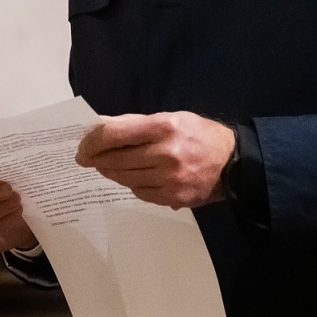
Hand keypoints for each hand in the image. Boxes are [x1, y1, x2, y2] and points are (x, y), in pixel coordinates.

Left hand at [75, 112, 232, 209]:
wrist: (233, 162)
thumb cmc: (198, 134)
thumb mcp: (170, 118)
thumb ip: (135, 123)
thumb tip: (100, 126)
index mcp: (164, 127)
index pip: (114, 134)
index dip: (92, 141)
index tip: (82, 147)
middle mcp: (166, 153)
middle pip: (116, 159)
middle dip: (96, 159)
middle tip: (87, 158)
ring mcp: (169, 179)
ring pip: (124, 178)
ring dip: (111, 172)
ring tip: (106, 167)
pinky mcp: (173, 198)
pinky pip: (139, 192)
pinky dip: (132, 184)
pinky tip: (133, 177)